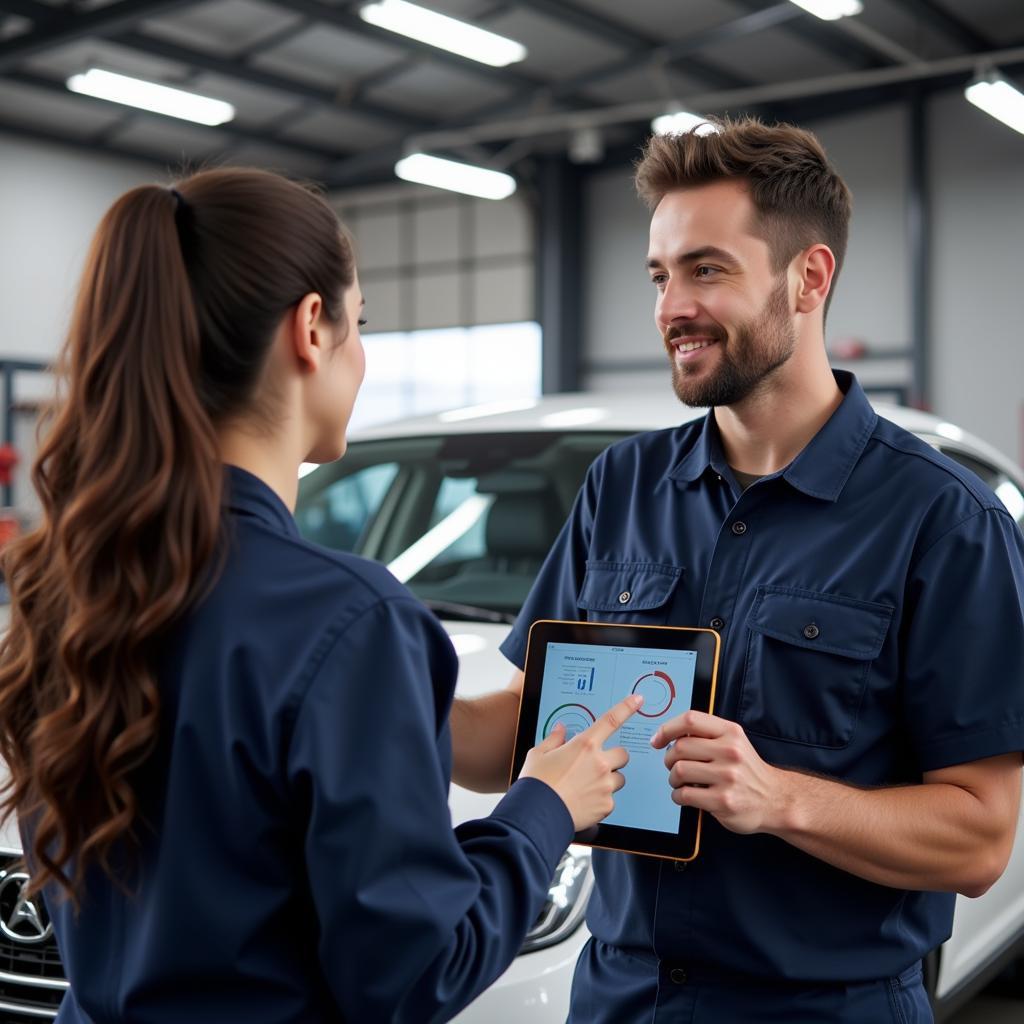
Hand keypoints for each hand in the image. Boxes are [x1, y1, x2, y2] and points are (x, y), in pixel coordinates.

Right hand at [520, 694, 642, 830]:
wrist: (537, 815)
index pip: (611, 720)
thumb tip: (560, 730)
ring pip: (619, 778)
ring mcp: (605, 785)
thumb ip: (553, 740)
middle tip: (597, 765)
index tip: (637, 700)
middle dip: (613, 758)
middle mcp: (600, 763)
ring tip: (587, 787)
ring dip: (608, 780)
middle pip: (622, 754)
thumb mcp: (538, 754)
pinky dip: (601, 800)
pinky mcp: (607, 806)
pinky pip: (611, 799)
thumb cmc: (536, 783)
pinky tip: (584, 802)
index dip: (626, 707)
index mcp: (585, 745)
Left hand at [650, 710, 784, 834]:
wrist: (775, 799)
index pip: (690, 720)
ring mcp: (727, 777)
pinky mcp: (723, 801)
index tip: (658, 740)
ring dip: (672, 778)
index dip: (667, 728)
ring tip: (681, 782)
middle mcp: (730, 752)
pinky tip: (685, 796)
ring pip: (679, 770)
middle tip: (672, 765)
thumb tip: (670, 733)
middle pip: (680, 747)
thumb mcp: (734, 742)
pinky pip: (684, 794)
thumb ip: (707, 734)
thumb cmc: (747, 770)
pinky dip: (677, 796)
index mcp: (730, 732)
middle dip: (668, 758)